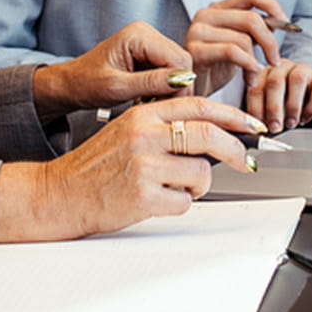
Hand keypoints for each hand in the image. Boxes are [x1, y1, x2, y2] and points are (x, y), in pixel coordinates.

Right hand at [0, 96, 263, 241]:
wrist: (59, 192)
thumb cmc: (95, 165)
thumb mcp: (127, 130)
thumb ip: (164, 126)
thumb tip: (213, 132)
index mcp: (143, 114)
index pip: (199, 106)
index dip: (233, 115)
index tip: (251, 125)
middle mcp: (144, 134)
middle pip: (209, 134)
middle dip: (236, 150)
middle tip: (247, 162)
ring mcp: (144, 165)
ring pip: (201, 173)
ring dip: (198, 185)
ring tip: (176, 187)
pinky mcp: (143, 195)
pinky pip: (184, 202)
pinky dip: (179, 205)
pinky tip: (157, 201)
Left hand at [32, 21, 193, 120]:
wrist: (71, 85)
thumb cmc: (85, 84)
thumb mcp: (117, 87)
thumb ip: (150, 83)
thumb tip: (183, 81)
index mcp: (138, 34)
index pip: (178, 58)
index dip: (180, 85)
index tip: (170, 107)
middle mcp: (146, 33)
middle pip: (181, 62)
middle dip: (176, 88)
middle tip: (161, 109)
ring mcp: (148, 43)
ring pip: (178, 68)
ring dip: (170, 90)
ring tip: (151, 104)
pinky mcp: (149, 54)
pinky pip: (168, 71)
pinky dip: (163, 88)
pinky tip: (149, 99)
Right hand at [185, 0, 287, 78]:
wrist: (191, 92)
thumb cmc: (214, 69)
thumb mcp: (238, 45)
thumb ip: (253, 31)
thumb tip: (280, 22)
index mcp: (218, 9)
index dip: (272, 6)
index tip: (286, 24)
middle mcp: (206, 15)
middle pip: (252, 19)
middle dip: (270, 42)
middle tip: (274, 60)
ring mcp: (198, 31)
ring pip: (244, 38)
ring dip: (256, 62)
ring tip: (254, 76)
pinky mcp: (194, 49)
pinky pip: (232, 51)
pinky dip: (248, 65)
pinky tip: (249, 77)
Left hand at [244, 59, 311, 133]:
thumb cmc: (287, 100)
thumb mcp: (273, 104)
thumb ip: (264, 113)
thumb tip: (256, 129)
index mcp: (266, 72)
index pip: (256, 86)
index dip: (256, 107)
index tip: (258, 125)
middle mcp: (283, 66)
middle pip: (275, 81)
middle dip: (273, 108)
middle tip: (275, 127)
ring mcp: (303, 69)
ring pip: (297, 80)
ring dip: (293, 106)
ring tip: (291, 124)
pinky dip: (311, 108)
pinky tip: (305, 118)